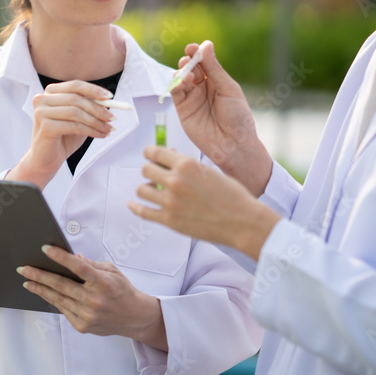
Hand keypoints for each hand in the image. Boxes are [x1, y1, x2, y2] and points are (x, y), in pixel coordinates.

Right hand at [8, 81, 114, 189]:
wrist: (46, 160)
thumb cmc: (63, 138)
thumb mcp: (78, 119)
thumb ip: (89, 107)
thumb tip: (108, 100)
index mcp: (50, 93)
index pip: (75, 85)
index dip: (93, 90)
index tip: (110, 97)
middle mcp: (42, 99)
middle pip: (76, 99)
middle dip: (98, 109)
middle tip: (112, 118)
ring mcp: (41, 112)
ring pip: (76, 112)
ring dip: (96, 121)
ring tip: (108, 129)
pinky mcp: (45, 126)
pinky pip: (74, 126)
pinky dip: (90, 131)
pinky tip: (99, 135)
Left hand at [18, 245, 166, 350]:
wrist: (134, 317)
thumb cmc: (122, 291)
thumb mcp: (112, 271)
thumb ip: (91, 265)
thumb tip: (73, 257)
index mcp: (103, 282)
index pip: (79, 267)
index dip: (61, 257)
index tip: (45, 249)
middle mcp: (94, 299)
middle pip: (61, 285)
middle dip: (39, 275)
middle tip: (24, 269)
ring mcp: (88, 314)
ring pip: (58, 298)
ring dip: (40, 289)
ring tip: (27, 281)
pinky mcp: (83, 325)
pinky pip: (63, 310)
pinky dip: (52, 300)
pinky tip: (43, 293)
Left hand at [129, 146, 279, 260]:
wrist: (242, 221)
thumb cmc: (231, 194)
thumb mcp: (210, 170)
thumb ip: (187, 164)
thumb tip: (168, 156)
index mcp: (186, 165)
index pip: (154, 152)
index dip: (150, 153)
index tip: (150, 156)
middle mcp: (175, 181)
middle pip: (145, 169)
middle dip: (150, 170)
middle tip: (155, 174)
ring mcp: (170, 202)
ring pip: (142, 189)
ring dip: (146, 188)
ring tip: (153, 190)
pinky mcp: (169, 220)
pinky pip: (143, 212)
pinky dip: (136, 207)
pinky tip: (133, 204)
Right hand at [169, 41, 271, 195]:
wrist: (234, 146)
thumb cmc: (238, 118)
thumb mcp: (229, 89)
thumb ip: (214, 69)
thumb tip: (206, 45)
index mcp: (217, 81)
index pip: (204, 62)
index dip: (197, 53)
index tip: (193, 47)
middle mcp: (203, 88)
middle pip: (190, 68)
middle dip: (187, 61)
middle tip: (188, 58)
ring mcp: (192, 99)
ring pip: (180, 79)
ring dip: (181, 72)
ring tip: (188, 75)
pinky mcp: (183, 110)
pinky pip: (175, 93)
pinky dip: (175, 85)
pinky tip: (182, 82)